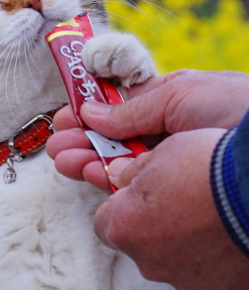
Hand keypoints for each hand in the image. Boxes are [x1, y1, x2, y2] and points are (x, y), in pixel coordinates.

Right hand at [47, 69, 248, 190]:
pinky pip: (133, 187)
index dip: (92, 110)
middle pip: (117, 140)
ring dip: (87, 159)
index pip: (125, 109)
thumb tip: (91, 111)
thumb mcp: (179, 93)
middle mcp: (174, 138)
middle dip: (82, 139)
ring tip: (64, 158)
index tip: (67, 115)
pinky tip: (89, 171)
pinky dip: (106, 178)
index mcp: (177, 107)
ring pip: (120, 165)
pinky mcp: (175, 196)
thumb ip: (132, 106)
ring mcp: (174, 167)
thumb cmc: (239, 112)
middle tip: (59, 142)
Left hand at [94, 129, 248, 289]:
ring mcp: (188, 282)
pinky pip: (216, 279)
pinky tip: (236, 238)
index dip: (125, 208)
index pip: (106, 224)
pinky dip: (222, 263)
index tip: (143, 195)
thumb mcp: (161, 155)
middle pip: (143, 248)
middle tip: (185, 204)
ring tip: (216, 219)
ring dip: (190, 248)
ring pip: (179, 265)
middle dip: (157, 229)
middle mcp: (149, 264)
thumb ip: (134, 172)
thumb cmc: (208, 167)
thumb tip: (120, 175)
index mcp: (123, 230)